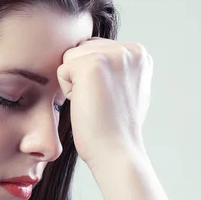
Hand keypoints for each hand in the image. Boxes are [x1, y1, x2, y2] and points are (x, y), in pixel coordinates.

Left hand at [57, 38, 152, 167]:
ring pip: (70, 58)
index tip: (108, 98)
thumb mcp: (126, 87)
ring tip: (94, 102)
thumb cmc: (116, 127)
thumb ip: (116, 67)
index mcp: (139, 53)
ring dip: (75, 84)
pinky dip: (68, 91)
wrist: (116, 151)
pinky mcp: (93, 64)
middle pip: (81, 50)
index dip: (93, 77)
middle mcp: (130, 49)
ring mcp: (113, 54)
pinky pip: (62, 71)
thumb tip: (97, 57)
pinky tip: (87, 105)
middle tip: (100, 103)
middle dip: (83, 78)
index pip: (95, 48)